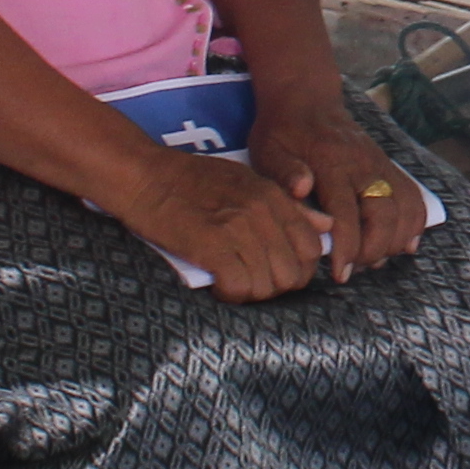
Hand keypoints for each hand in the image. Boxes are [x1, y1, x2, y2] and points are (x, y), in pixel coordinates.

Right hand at [114, 147, 331, 299]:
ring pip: (267, 286)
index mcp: (273, 196)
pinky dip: (230, 294)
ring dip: (251, 293)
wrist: (144, 174)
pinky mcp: (211, 245)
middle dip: (275, 287)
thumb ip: (287, 207)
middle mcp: (262, 213)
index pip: (312, 248)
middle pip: (293, 274)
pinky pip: (238, 287)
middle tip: (252, 283)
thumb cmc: (190, 179)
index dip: (299, 269)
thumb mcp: (246, 182)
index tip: (276, 273)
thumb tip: (326, 226)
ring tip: (232, 284)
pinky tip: (218, 286)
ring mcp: (238, 229)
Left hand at [260, 102, 424, 281]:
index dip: (347, 248)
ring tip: (375, 259)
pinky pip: (413, 196)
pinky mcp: (390, 166)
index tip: (341, 273)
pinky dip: (415, 223)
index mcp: (331, 165)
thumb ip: (285, 172)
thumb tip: (302, 188)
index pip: (345, 214)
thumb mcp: (270, 150)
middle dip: (374, 249)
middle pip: (383, 214)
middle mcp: (362, 165)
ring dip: (396, 240)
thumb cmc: (283, 133)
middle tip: (357, 269)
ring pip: (404, 207)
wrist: (307, 100)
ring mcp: (380, 165)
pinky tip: (404, 244)